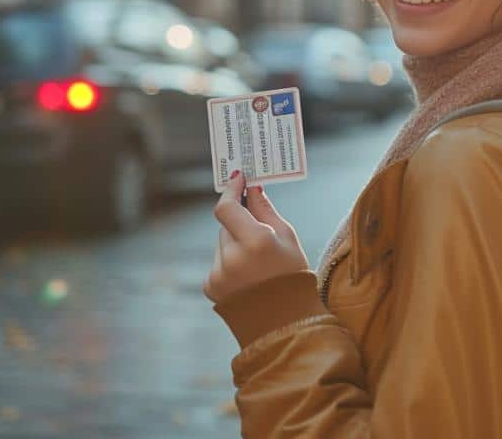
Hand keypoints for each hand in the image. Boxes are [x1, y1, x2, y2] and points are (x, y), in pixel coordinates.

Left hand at [203, 172, 309, 303]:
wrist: (284, 322)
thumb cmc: (291, 275)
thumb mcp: (287, 237)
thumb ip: (265, 209)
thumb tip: (252, 187)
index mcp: (256, 242)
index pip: (227, 207)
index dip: (231, 191)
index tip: (238, 179)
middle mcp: (232, 257)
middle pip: (227, 224)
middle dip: (240, 222)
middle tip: (258, 228)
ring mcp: (219, 273)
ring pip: (222, 243)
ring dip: (234, 244)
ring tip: (256, 262)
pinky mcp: (210, 285)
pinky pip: (217, 262)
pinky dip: (229, 262)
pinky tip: (247, 276)